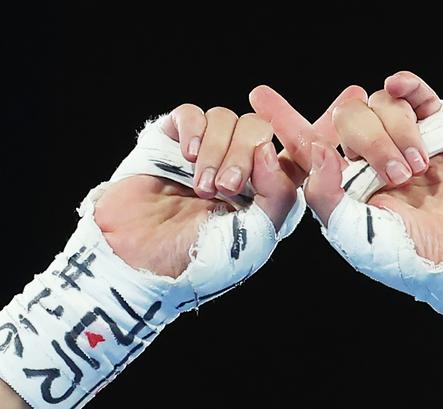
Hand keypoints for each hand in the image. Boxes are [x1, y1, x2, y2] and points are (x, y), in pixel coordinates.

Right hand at [93, 104, 295, 277]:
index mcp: (269, 192)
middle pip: (259, 129)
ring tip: (200, 187)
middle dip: (244, 153)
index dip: (303, 138)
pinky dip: (194, 128)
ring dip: (215, 151)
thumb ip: (279, 196)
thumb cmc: (200, 260)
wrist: (138, 261)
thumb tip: (270, 149)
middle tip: (226, 187)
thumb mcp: (255, 239)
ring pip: (226, 118)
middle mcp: (241, 168)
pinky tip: (187, 155)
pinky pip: (192, 114)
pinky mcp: (172, 142)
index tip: (300, 134)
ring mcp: (207, 153)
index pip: (295, 152)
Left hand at [253, 72, 442, 262]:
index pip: (308, 146)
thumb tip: (317, 149)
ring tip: (419, 169)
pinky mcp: (437, 129)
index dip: (284, 121)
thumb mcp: (355, 235)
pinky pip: (416, 94)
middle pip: (347, 119)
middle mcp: (369, 160)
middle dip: (370, 141)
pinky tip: (399, 86)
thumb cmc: (412, 254)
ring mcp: (403, 141)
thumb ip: (326, 197)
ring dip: (397, 133)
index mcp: (345, 185)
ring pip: (381, 105)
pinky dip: (408, 87)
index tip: (258, 98)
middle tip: (397, 175)